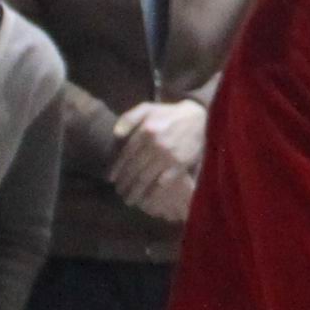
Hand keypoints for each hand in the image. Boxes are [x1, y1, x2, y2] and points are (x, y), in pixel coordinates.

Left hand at [108, 97, 205, 222]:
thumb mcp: (148, 109)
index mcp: (146, 130)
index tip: (110, 179)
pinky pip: (162, 184)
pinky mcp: (180, 166)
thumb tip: (115, 134)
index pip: (126, 154)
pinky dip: (152, 194)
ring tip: (128, 200)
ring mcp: (168, 157)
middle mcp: (155, 144)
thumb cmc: (169, 115)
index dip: (116, 169)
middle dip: (124, 183)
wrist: (199, 119)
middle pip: (134, 169)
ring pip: (145, 179)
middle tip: (118, 192)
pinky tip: (145, 201)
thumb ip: (129, 118)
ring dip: (134, 192)